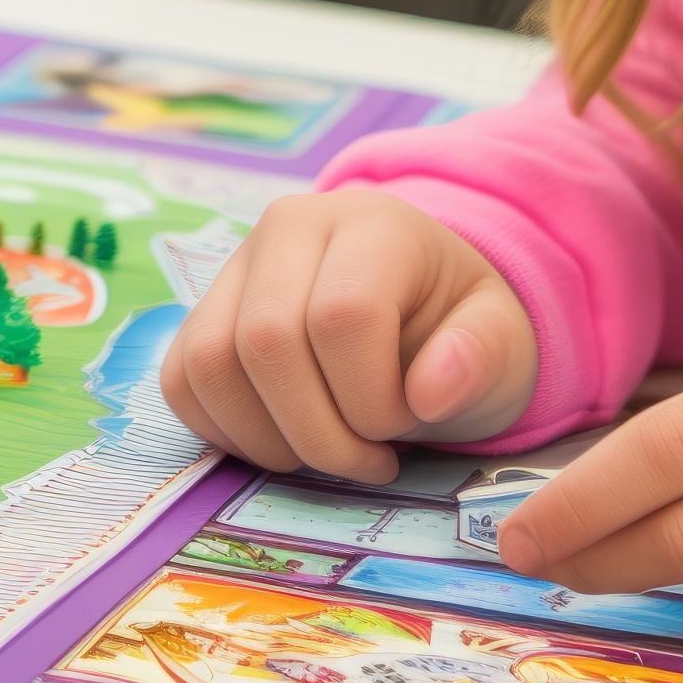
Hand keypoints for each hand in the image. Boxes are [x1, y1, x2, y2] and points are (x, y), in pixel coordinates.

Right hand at [161, 190, 534, 480]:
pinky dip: (226, 434)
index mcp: (371, 223)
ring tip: (328, 452)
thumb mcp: (502, 343)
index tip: (407, 424)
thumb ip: (482, 358)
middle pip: (266, 340)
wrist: (418, 313)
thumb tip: (431, 390)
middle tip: (368, 459)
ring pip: (209, 364)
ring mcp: (235, 268)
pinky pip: (180, 382)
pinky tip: (285, 441)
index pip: (343, 316)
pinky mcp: (200, 314)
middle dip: (319, 432)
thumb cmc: (458, 331)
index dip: (371, 399)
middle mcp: (289, 227)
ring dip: (269, 440)